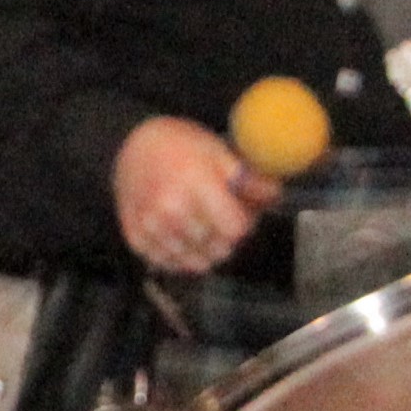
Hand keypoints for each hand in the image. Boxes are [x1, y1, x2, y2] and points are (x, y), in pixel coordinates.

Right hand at [112, 116, 262, 275]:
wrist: (133, 146)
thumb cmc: (181, 147)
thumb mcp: (219, 152)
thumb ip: (250, 179)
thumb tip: (277, 197)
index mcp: (196, 184)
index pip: (235, 230)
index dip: (243, 224)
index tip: (239, 214)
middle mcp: (172, 210)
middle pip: (218, 250)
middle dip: (225, 239)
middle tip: (218, 220)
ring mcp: (152, 226)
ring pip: (194, 263)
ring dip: (203, 251)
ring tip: (199, 227)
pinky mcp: (136, 238)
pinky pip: (168, 264)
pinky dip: (178, 256)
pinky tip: (180, 236)